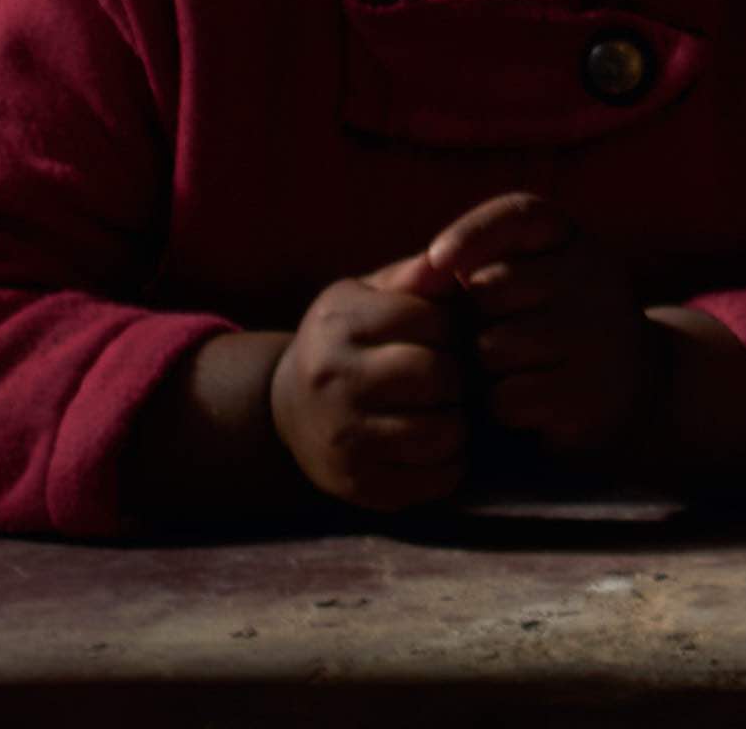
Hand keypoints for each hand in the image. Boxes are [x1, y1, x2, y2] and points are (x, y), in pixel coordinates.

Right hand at [271, 265, 470, 512]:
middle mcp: (333, 380)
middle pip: (438, 376)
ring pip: (442, 431)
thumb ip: (413, 276)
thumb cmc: (347, 341)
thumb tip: (450, 260)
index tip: (442, 335)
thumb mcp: (367, 294)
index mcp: (339, 322)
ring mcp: (343, 438)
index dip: (450, 327)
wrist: (288, 408)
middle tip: (448, 376)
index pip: (430, 320)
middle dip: (456, 375)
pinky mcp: (358, 485)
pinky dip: (450, 464)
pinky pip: (436, 480)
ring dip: (457, 421)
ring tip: (442, 410)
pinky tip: (433, 446)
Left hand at [413, 193, 645, 461]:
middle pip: (491, 289)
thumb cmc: (542, 321)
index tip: (437, 259)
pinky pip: (509, 396)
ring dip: (487, 365)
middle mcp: (593, 275)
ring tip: (517, 365)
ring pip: (495, 346)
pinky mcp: (590, 391)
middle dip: (476, 317)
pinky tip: (531, 397)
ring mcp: (598, 333)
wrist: (624, 382)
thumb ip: (456, 269)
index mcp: (569, 237)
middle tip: (500, 328)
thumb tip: (407, 278)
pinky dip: (504, 403)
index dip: (473, 232)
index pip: (518, 214)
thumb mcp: (512, 279)